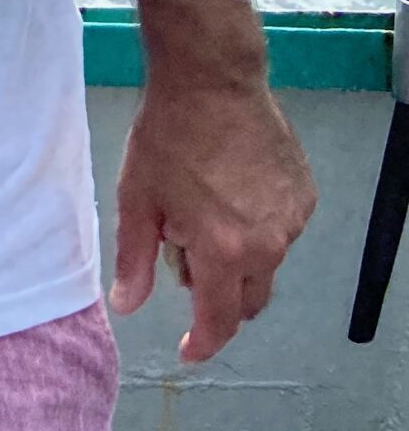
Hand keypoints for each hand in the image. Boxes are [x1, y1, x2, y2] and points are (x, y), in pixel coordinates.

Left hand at [108, 80, 316, 361]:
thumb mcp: (138, 199)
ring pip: (266, 264)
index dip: (204, 342)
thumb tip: (126, 307)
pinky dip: (258, 228)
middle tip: (186, 256)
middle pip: (248, 299)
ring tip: (206, 209)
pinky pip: (281, 231)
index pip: (220, 320)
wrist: (213, 81)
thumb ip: (135, 260)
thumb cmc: (168, 137)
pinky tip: (233, 192)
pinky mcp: (305, 196)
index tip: (189, 349)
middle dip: (219, 296)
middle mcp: (267, 244)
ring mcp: (291, 220)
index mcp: (223, 251)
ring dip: (238, 258)